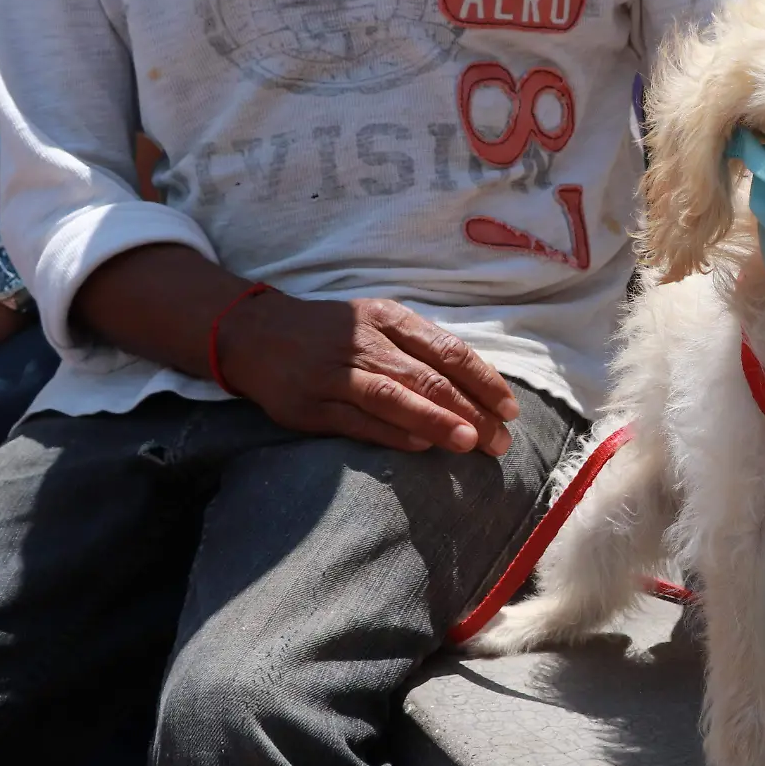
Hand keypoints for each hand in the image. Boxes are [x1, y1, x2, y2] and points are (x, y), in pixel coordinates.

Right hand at [216, 292, 520, 455]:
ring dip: (436, 420)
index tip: (510, 408)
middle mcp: (364, 342)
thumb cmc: (333, 333)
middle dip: (470, 410)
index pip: (448, 349)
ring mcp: (334, 374)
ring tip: (470, 442)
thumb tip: (477, 388)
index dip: (483, 380)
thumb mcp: (378, 323)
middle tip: (500, 440)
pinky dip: (392, 434)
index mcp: (388, 319)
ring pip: (393, 397)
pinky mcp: (309, 405)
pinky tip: (421, 446)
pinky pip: (357, 421)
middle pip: (427, 377)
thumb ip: (422, 349)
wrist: (254, 333)